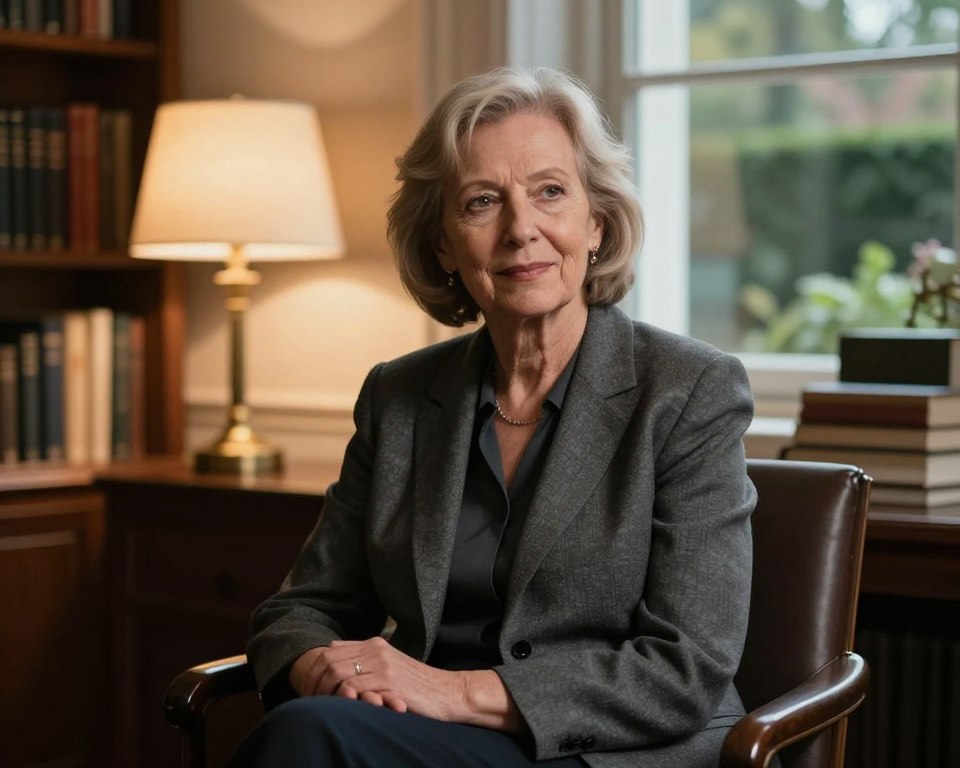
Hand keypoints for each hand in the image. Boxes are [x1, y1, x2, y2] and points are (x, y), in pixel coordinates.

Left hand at [288, 636, 518, 729]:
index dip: (313, 670)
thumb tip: (333, 649)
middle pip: (328, 660)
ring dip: (323, 692)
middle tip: (307, 701)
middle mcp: (376, 650)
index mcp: (375, 644)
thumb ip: (364, 657)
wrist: (449, 692)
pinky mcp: (389, 682)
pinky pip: (355, 687)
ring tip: (319, 707)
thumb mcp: (390, 665)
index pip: (330, 650)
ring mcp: (383, 665)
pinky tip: (338, 708)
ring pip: (338, 673)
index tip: (307, 689)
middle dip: (312, 682)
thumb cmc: (418, 685)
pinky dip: (342, 698)